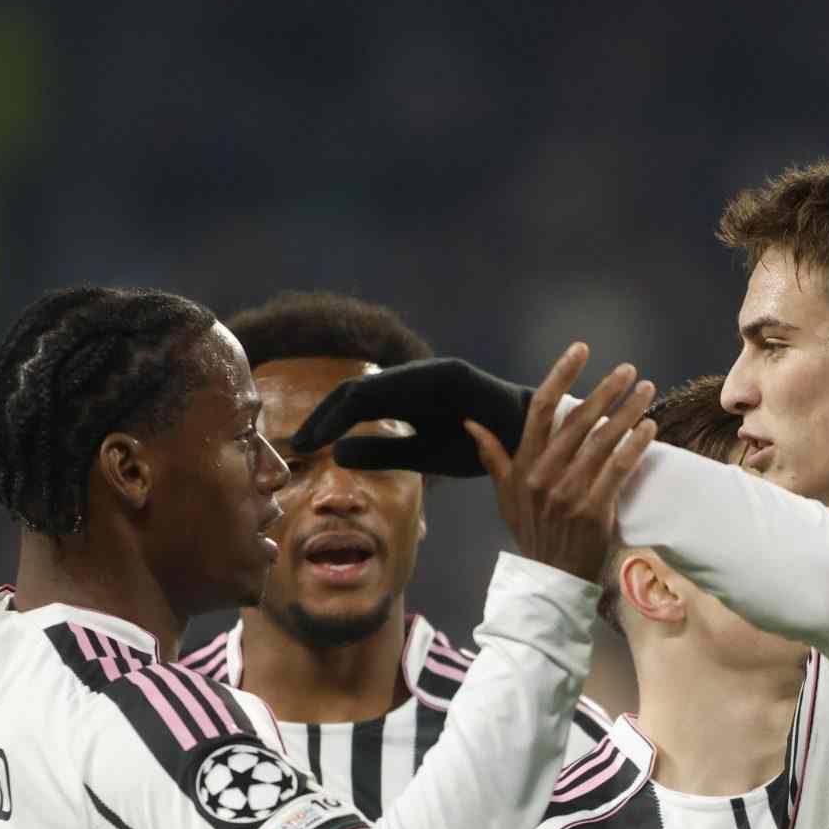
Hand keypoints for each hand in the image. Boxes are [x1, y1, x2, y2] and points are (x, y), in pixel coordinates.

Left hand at [290, 357, 534, 476]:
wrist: (530, 439)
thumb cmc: (478, 446)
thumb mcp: (422, 455)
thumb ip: (383, 452)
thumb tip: (337, 454)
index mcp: (407, 396)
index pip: (356, 403)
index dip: (325, 422)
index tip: (302, 446)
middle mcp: (414, 378)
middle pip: (356, 390)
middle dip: (323, 416)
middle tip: (299, 442)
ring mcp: (432, 372)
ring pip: (376, 385)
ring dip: (340, 410)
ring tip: (316, 435)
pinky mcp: (453, 374)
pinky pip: (407, 385)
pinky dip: (377, 399)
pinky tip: (353, 417)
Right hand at [472, 344, 656, 580]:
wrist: (550, 576)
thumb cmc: (531, 531)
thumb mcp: (505, 495)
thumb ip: (492, 455)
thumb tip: (471, 422)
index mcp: (523, 465)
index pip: (541, 409)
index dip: (561, 375)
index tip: (581, 350)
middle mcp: (543, 475)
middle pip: (577, 421)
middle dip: (605, 391)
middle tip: (629, 370)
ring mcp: (568, 493)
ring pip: (601, 442)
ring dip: (627, 412)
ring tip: (646, 391)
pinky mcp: (593, 510)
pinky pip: (617, 470)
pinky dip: (634, 447)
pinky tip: (648, 428)